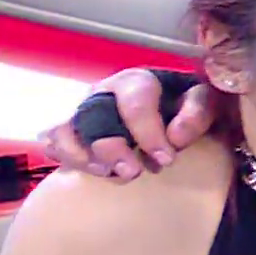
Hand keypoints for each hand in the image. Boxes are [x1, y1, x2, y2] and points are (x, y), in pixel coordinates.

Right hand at [40, 68, 215, 180]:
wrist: (170, 112)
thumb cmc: (184, 106)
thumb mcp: (202, 102)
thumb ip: (197, 112)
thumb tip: (175, 137)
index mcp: (137, 81)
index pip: (136, 103)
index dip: (149, 132)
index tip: (165, 159)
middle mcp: (104, 92)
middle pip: (94, 117)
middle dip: (112, 149)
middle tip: (133, 172)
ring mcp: (82, 110)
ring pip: (67, 129)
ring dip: (85, 156)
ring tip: (108, 173)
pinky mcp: (70, 129)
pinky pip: (53, 140)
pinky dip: (66, 157)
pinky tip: (92, 170)